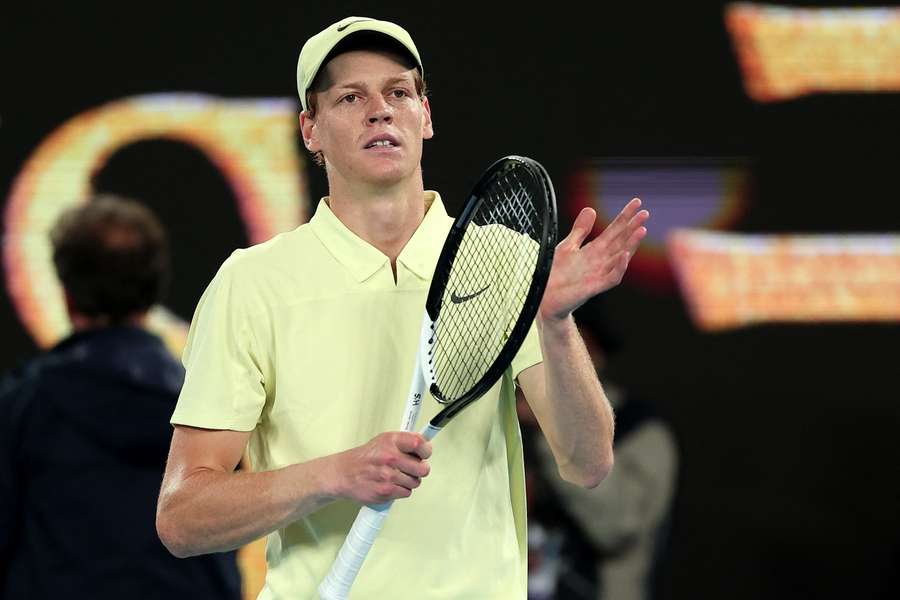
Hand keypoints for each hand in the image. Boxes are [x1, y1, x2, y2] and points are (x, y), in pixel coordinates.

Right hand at [333, 432, 431, 504]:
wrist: (343, 474)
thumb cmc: (365, 458)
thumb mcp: (384, 441)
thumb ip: (404, 442)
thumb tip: (425, 445)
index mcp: (391, 441)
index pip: (419, 443)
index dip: (426, 450)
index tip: (425, 453)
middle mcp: (390, 457)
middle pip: (423, 468)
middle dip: (419, 469)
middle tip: (411, 468)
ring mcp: (388, 476)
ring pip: (416, 482)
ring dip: (409, 481)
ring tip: (396, 476)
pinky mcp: (386, 491)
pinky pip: (406, 493)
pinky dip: (401, 490)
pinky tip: (391, 484)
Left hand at [540, 198, 648, 321]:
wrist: (544, 296)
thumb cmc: (555, 274)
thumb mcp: (567, 246)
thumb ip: (580, 230)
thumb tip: (591, 208)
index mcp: (594, 250)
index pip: (614, 231)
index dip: (625, 217)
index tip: (636, 202)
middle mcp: (600, 261)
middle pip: (620, 241)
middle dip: (632, 227)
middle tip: (645, 213)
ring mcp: (599, 274)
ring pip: (620, 257)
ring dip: (631, 244)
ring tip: (641, 230)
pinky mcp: (594, 287)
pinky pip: (612, 277)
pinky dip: (619, 266)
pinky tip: (624, 254)